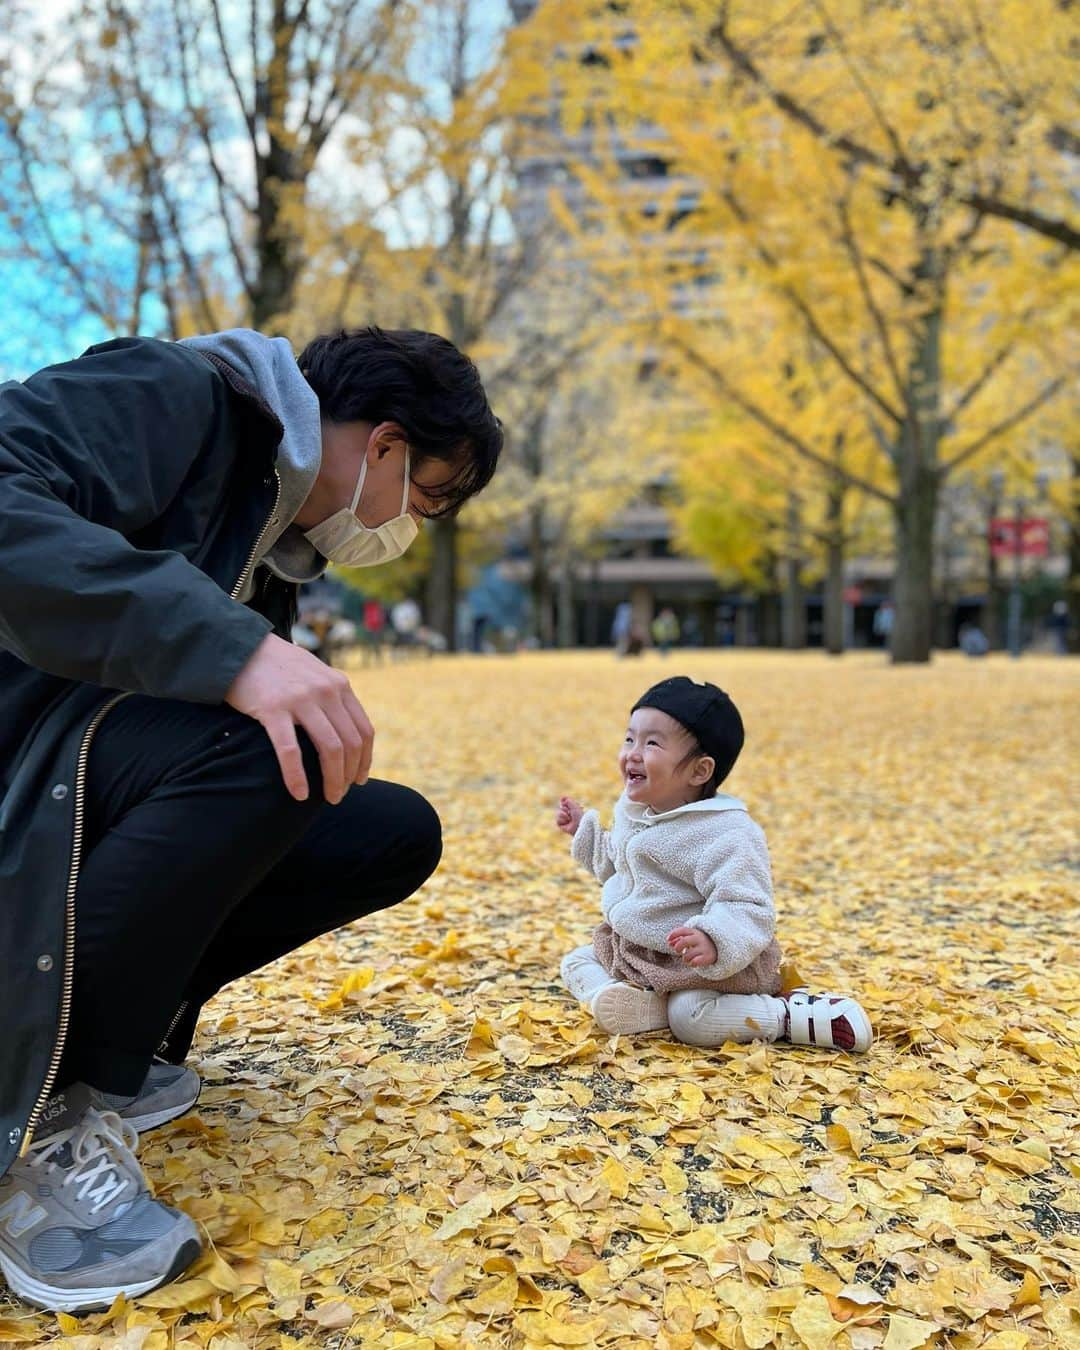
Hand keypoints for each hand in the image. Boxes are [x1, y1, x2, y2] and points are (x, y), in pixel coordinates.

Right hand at [225, 633, 373, 803]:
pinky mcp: (273, 709)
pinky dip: (297, 777)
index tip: (359, 779)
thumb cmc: (277, 666)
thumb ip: (331, 696)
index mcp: (339, 685)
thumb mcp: (314, 673)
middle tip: (340, 795)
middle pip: (350, 743)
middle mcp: (326, 691)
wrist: (239, 647)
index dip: (364, 759)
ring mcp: (301, 699)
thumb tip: (345, 729)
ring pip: (330, 749)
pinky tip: (300, 794)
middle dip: (349, 775)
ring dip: (332, 780)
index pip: (364, 730)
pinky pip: (291, 751)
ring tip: (328, 798)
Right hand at [556, 795, 583, 834]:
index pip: (565, 803)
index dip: (564, 802)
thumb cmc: (579, 815)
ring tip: (569, 818)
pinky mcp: (562, 826)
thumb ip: (568, 800)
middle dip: (564, 809)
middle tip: (570, 812)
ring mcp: (565, 820)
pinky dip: (562, 821)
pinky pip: (557, 820)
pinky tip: (567, 823)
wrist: (580, 825)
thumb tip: (562, 798)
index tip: (563, 800)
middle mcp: (569, 814)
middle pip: (561, 807)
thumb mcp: (573, 805)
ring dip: (563, 815)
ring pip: (558, 814)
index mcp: (573, 809)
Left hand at [667, 926, 717, 967]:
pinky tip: (693, 963)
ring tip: (687, 958)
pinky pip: (695, 962)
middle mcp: (700, 938)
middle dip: (678, 947)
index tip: (668, 940)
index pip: (682, 930)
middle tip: (678, 951)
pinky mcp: (708, 957)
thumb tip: (669, 942)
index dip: (673, 934)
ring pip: (688, 954)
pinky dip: (691, 963)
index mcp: (695, 932)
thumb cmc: (701, 943)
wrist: (721, 948)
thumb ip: (680, 939)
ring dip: (684, 958)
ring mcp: (704, 948)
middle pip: (684, 941)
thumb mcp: (691, 938)